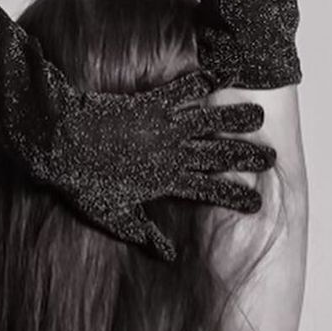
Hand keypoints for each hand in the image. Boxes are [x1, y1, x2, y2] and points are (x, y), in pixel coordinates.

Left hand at [33, 68, 275, 261]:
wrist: (60, 144)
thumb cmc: (82, 182)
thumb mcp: (113, 215)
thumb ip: (144, 233)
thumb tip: (167, 256)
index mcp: (164, 181)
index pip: (208, 190)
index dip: (234, 197)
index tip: (256, 204)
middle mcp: (170, 153)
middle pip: (217, 154)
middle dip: (246, 156)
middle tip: (271, 156)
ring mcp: (162, 126)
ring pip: (208, 121)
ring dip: (234, 118)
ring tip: (258, 116)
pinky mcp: (149, 103)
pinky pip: (182, 90)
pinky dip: (203, 81)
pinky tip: (222, 74)